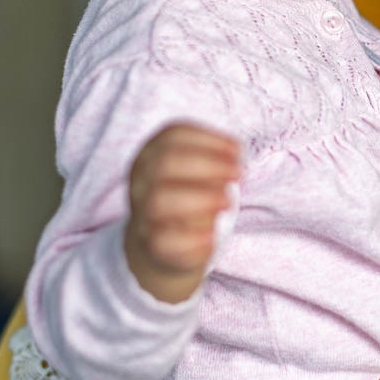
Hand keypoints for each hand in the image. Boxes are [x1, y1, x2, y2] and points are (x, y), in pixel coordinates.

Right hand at [124, 124, 239, 302]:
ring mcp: (142, 211)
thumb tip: (237, 161)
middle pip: (166, 163)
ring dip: (202, 198)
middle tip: (238, 174)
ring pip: (160, 200)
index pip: (174, 135)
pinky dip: (194, 236)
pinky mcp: (150, 244)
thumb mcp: (200, 169)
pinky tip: (213, 235)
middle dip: (209, 165)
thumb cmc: (191, 193)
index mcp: (152, 151)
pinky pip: (166, 239)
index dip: (210, 140)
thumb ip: (216, 160)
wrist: (161, 243)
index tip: (238, 151)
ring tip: (228, 202)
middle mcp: (141, 178)